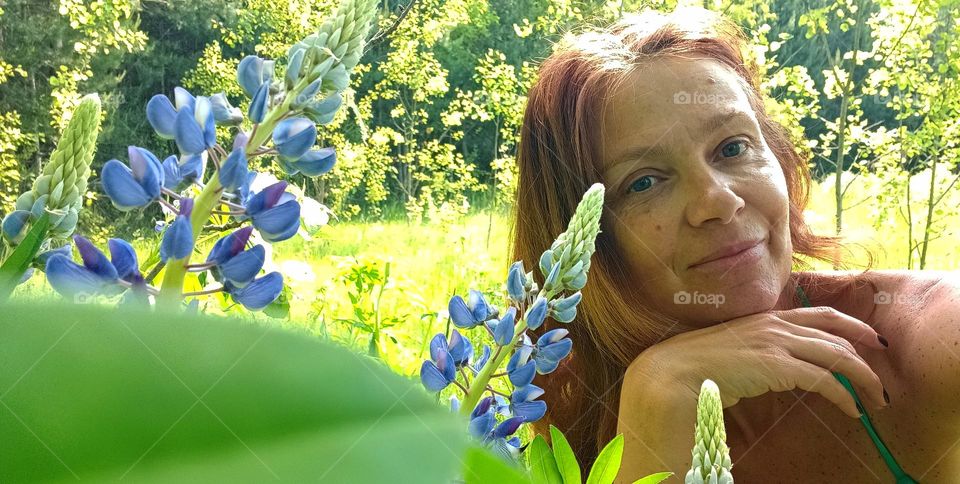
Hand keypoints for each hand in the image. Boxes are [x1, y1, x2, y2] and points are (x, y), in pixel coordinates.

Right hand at [625, 306, 888, 417]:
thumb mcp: (729, 353)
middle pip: (833, 330)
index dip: (848, 325)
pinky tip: (852, 409)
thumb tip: (767, 368)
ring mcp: (774, 342)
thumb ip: (752, 353)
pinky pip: (823, 379)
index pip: (817, 314)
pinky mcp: (775, 366)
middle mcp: (772, 324)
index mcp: (762, 318)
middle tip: (881, 370)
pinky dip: (843, 394)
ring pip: (835, 354)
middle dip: (864, 349)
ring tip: (876, 398)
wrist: (671, 376)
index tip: (868, 339)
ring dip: (862, 377)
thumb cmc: (692, 371)